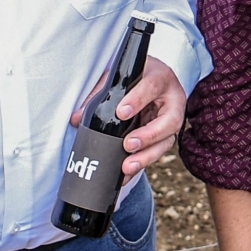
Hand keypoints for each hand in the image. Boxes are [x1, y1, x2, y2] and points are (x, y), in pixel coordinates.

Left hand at [72, 55, 185, 177]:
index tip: (121, 113)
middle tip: (128, 145)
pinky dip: (142, 164)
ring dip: (146, 156)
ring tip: (127, 166)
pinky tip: (127, 174)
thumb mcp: (119, 76)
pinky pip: (157, 153)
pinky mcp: (166, 137)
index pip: (152, 87)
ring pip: (166, 142)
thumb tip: (77, 119)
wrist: (150, 79)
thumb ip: (100, 93)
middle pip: (169, 121)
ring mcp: (172, 121)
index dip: (138, 100)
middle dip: (149, 135)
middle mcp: (173, 100)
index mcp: (161, 77)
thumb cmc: (134, 76)